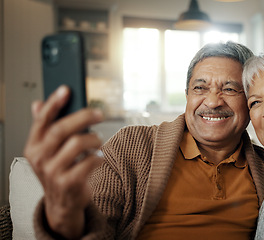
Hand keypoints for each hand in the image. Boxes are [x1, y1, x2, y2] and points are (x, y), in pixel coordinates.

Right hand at [23, 86, 104, 237]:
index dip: (54, 103)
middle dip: (83, 117)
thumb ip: (44, 128)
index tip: (66, 89)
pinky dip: (99, 156)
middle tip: (99, 113)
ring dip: (94, 139)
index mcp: (33, 146)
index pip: (42, 120)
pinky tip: (100, 157)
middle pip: (62, 129)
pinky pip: (90, 161)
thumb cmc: (58, 171)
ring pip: (78, 143)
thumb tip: (37, 103)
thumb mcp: (47, 150)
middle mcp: (40, 158)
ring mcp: (53, 172)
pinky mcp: (69, 183)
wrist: (63, 203)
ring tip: (98, 141)